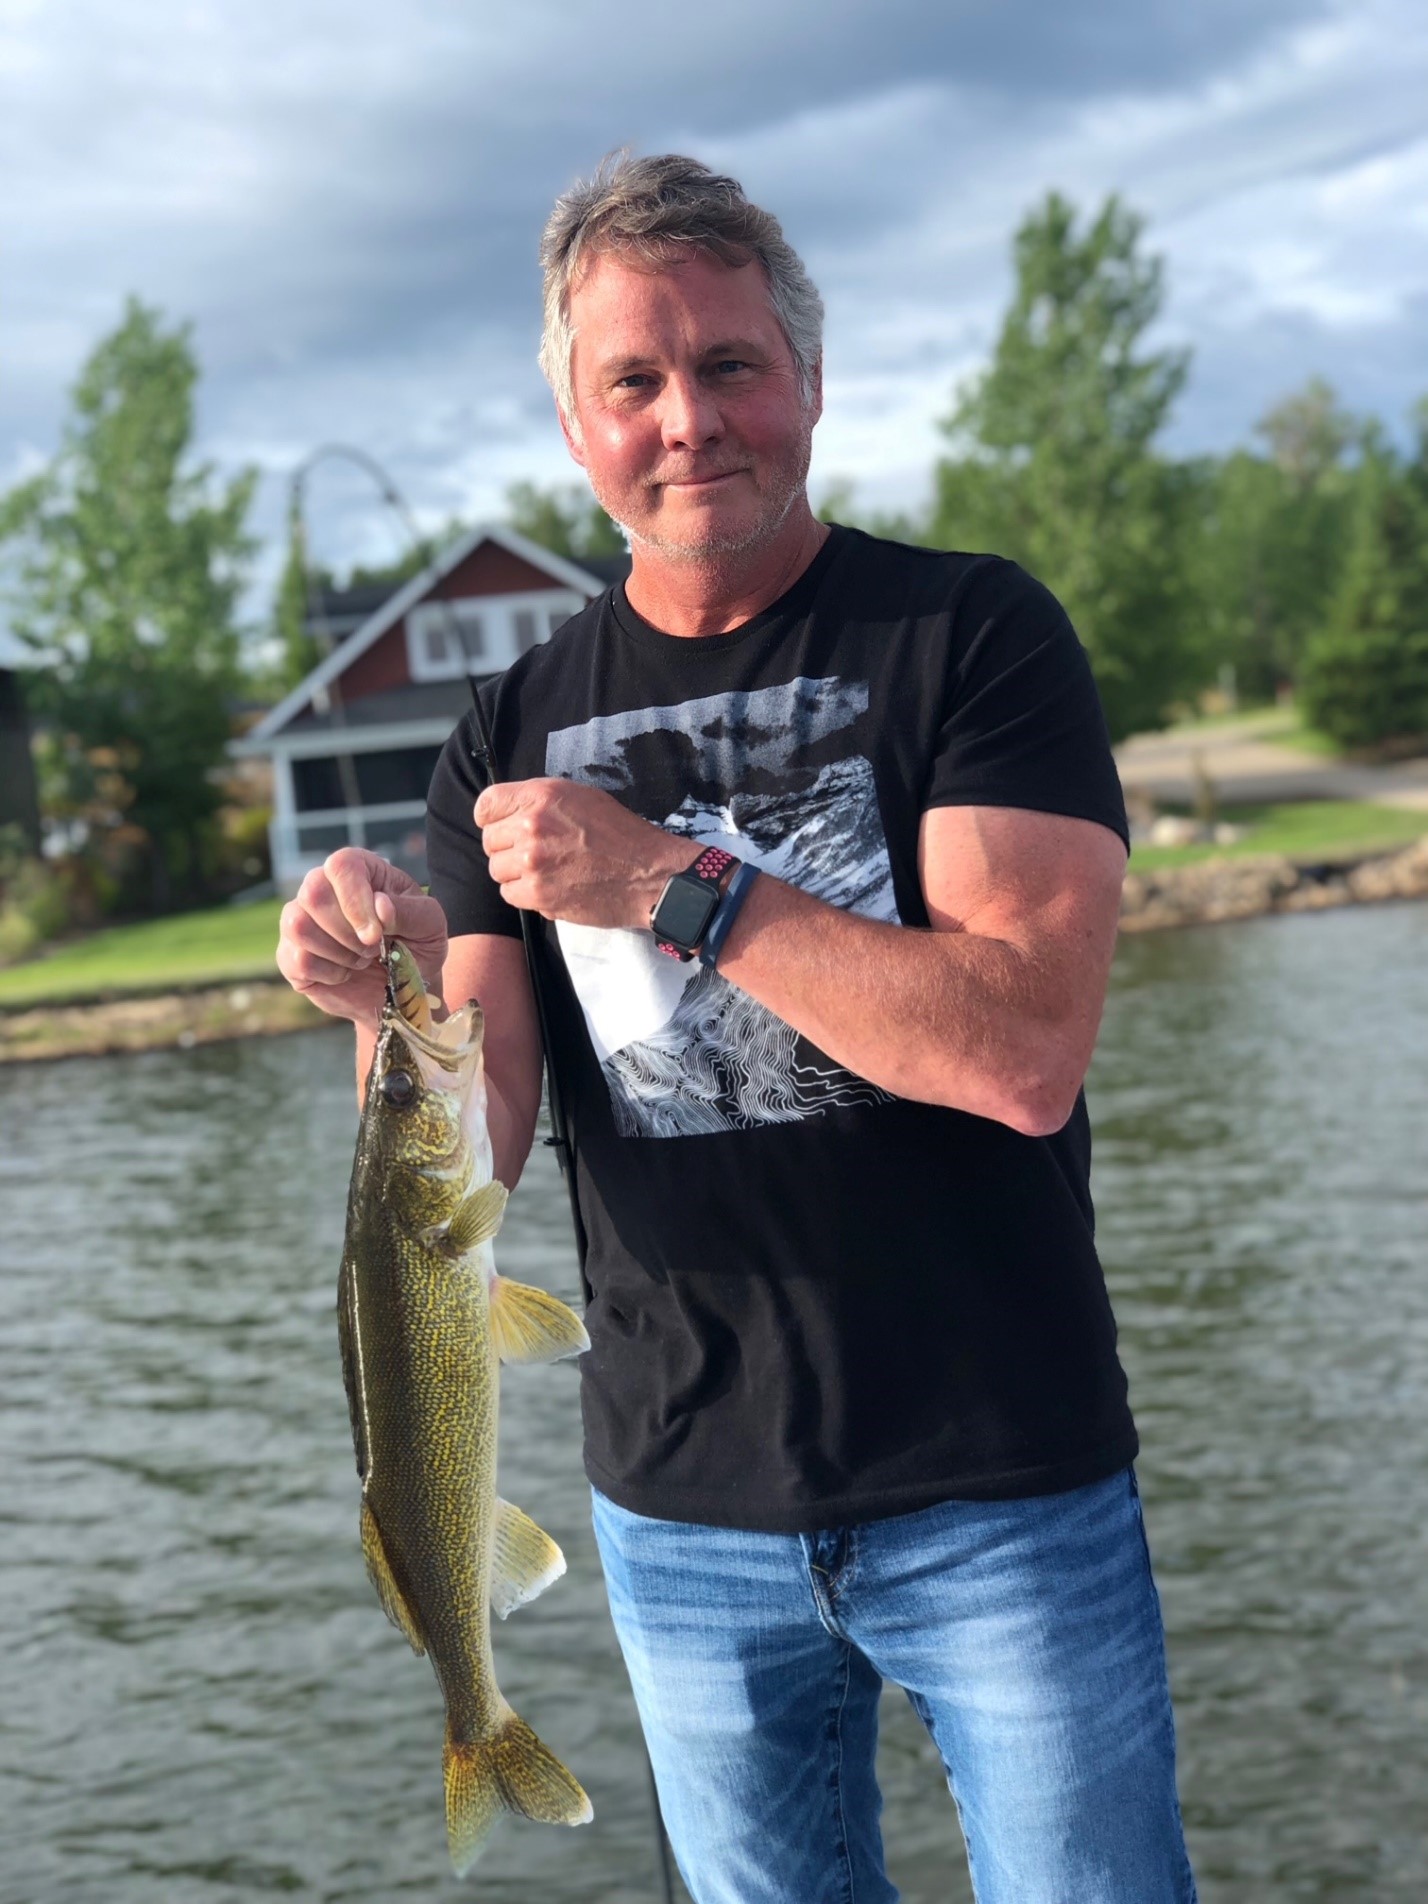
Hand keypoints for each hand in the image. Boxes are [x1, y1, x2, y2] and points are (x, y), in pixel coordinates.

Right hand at [276, 847, 448, 1025]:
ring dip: (339, 952)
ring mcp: (301, 919)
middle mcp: (322, 886)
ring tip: (361, 960)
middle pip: (313, 894)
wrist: (402, 987)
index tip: (376, 934)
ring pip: (298, 926)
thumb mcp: (429, 924)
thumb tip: (380, 905)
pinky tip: (345, 974)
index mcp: (359, 869)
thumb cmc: (416, 944)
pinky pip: (297, 960)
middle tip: (373, 949)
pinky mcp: (290, 954)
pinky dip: (330, 974)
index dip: (355, 900)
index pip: (341, 866)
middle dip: (347, 932)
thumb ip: (410, 911)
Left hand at [475, 779, 689, 928]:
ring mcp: (533, 862)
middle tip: (535, 853)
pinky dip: (524, 894)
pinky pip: (509, 894)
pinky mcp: (538, 894)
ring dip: (515, 872)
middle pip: (489, 840)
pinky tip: (549, 887)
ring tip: (545, 871)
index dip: (492, 817)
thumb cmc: (621, 834)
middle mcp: (532, 826)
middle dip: (507, 847)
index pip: (486, 804)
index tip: (503, 826)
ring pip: (497, 869)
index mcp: (542, 795)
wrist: (649, 873)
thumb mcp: (582, 798)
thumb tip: (508, 814)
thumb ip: (541, 802)